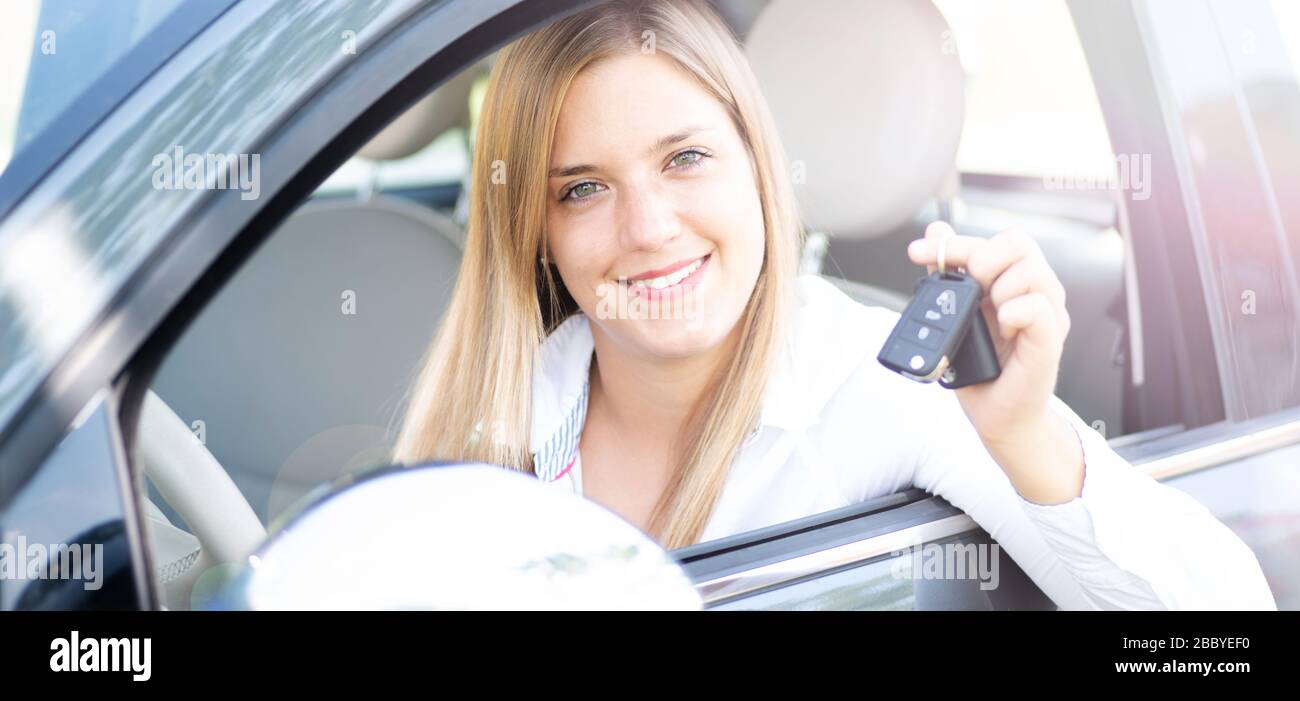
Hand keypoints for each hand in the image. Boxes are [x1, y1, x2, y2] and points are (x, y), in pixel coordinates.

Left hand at [907, 221, 1082, 502]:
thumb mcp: (955, 314)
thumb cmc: (980, 367)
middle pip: (1019, 243)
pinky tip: (1002, 328)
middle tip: (966, 285)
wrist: (996, 415)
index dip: (954, 242)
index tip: (917, 253)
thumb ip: (949, 273)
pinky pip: (1038, 307)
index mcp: (1013, 282)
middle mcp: (1036, 292)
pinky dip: (1014, 312)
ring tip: (989, 316)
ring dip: (999, 288)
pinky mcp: (1050, 341)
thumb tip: (935, 232)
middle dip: (979, 257)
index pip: (996, 241)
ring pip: (1032, 270)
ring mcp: (1047, 316)